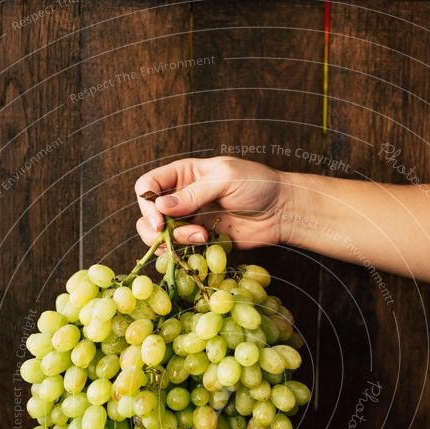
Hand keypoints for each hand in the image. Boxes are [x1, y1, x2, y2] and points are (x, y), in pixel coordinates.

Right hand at [134, 156, 288, 248]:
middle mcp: (182, 198)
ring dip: (175, 241)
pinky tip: (205, 243)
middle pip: (148, 216)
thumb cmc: (257, 184)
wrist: (282, 210)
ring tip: (201, 236)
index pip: (147, 186)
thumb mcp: (225, 179)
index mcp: (183, 175)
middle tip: (171, 234)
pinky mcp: (202, 241)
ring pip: (162, 237)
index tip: (160, 220)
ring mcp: (190, 221)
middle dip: (156, 229)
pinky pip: (182, 250)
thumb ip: (193, 193)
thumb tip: (161, 207)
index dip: (147, 203)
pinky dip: (186, 252)